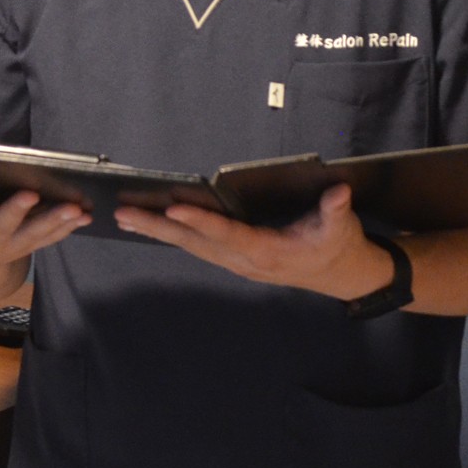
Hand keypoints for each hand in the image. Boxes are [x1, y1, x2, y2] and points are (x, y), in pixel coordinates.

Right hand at [0, 171, 89, 293]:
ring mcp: (7, 247)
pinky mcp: (26, 246)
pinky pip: (48, 239)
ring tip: (74, 207)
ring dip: (54, 222)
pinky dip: (67, 228)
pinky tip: (85, 215)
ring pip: (32, 236)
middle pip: (0, 228)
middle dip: (15, 211)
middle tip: (29, 192)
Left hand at [112, 183, 393, 301]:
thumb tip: (339, 193)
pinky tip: (152, 225)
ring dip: (158, 233)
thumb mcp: (343, 228)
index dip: (202, 223)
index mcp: (269, 252)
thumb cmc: (338, 245)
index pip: (229, 235)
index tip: (173, 209)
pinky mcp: (235, 260)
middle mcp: (246, 261)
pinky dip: (172, 236)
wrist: (340, 274)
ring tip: (125, 217)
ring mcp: (238, 263)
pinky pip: (198, 248)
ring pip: (191, 247)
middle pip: (197, 244)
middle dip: (159, 228)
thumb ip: (337, 210)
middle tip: (124, 213)